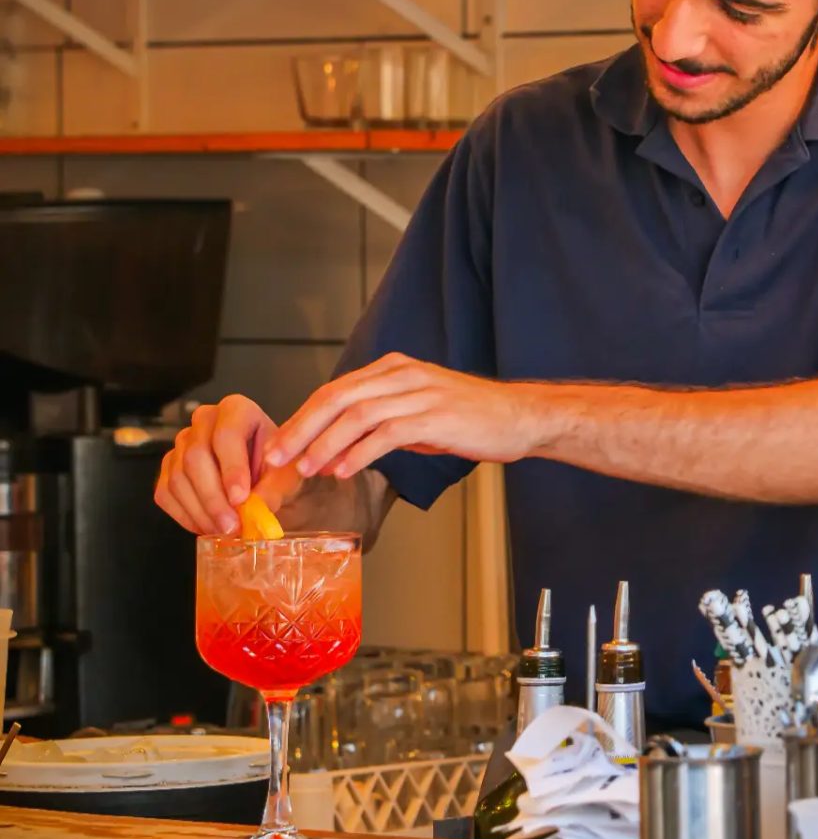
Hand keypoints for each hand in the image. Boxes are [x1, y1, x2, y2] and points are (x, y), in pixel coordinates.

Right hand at [155, 394, 277, 535]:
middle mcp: (204, 420)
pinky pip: (165, 493)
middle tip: (231, 525)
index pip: (226, 434)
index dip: (231, 468)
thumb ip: (275, 488)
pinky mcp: (169, 467)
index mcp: (237, 410)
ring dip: (200, 511)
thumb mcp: (288, 476)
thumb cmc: (278, 469)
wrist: (266, 480)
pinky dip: (185, 516)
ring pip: (178, 477)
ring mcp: (183, 443)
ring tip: (224, 531)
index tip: (241, 498)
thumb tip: (256, 507)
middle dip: (213, 497)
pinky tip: (208, 528)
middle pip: (195, 456)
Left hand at [262, 354, 540, 480]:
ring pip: (356, 414)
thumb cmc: (471, 418)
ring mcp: (419, 393)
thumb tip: (342, 448)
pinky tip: (343, 469)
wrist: (520, 417)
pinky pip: (387, 433)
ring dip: (324, 442)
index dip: (303, 418)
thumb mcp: (420, 410)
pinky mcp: (435, 416)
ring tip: (304, 468)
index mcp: (393, 369)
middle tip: (277, 457)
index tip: (280, 445)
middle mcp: (402, 375)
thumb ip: (382, 421)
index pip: (335, 390)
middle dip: (301, 428)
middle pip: (337, 397)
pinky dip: (359, 452)